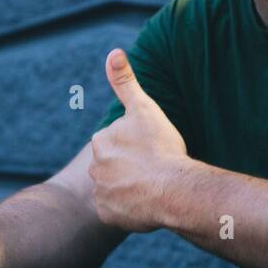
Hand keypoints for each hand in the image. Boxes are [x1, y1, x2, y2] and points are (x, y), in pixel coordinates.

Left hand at [88, 49, 188, 232]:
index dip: (137, 145)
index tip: (152, 148)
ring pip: (116, 188)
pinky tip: (147, 203)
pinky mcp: (108, 215)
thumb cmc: (162, 147)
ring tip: (153, 186)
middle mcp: (94, 168)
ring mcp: (101, 193)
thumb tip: (114, 51)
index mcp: (101, 141)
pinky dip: (129, 209)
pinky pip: (117, 211)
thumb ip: (126, 81)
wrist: (173, 188)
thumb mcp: (144, 108)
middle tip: (154, 167)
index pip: (117, 141)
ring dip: (130, 188)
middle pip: (114, 165)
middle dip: (131, 167)